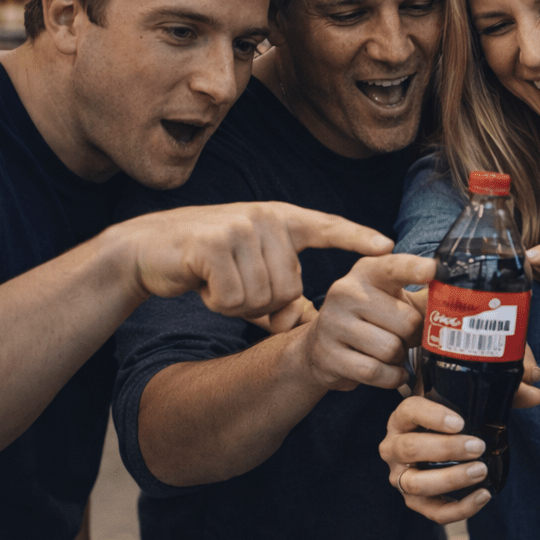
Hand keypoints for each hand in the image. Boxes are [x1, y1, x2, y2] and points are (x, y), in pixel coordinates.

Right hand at [116, 202, 392, 325]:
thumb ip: (280, 296)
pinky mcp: (214, 244)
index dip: (357, 237)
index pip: (327, 226)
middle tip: (235, 286)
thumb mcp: (251, 274)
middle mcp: (265, 217)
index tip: (389, 247)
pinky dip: (219, 304)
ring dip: (239, 304)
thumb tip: (300, 321)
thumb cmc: (208, 264)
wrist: (150, 249)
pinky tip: (204, 286)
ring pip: (264, 297)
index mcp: (282, 220)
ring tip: (219, 283)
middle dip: (263, 303)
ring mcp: (240, 227)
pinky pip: (235, 298)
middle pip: (290, 288)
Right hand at [299, 254, 434, 390]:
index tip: (432, 269)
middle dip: (414, 336)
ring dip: (400, 357)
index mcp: (368, 271)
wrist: (321, 346)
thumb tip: (463, 299)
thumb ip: (426, 296)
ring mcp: (333, 323)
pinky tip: (390, 371)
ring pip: (391, 349)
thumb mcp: (395, 299)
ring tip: (391, 351)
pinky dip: (391, 377)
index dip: (414, 269)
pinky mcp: (328, 355)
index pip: (394, 267)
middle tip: (404, 336)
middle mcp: (346, 291)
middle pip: (406, 321)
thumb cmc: (372, 318)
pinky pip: (376, 372)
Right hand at [380, 396, 491, 522]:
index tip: (460, 422)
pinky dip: (459, 509)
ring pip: (415, 483)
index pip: (409, 411)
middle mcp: (393, 447)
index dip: (432, 416)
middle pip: (409, 448)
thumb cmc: (452, 419)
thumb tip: (536, 396)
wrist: (440, 445)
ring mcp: (401, 477)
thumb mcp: (466, 400)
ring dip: (450, 479)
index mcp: (402, 418)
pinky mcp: (416, 502)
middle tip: (478, 447)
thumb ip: (500, 392)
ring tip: (481, 471)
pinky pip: (434, 512)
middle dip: (446, 449)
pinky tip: (483, 496)